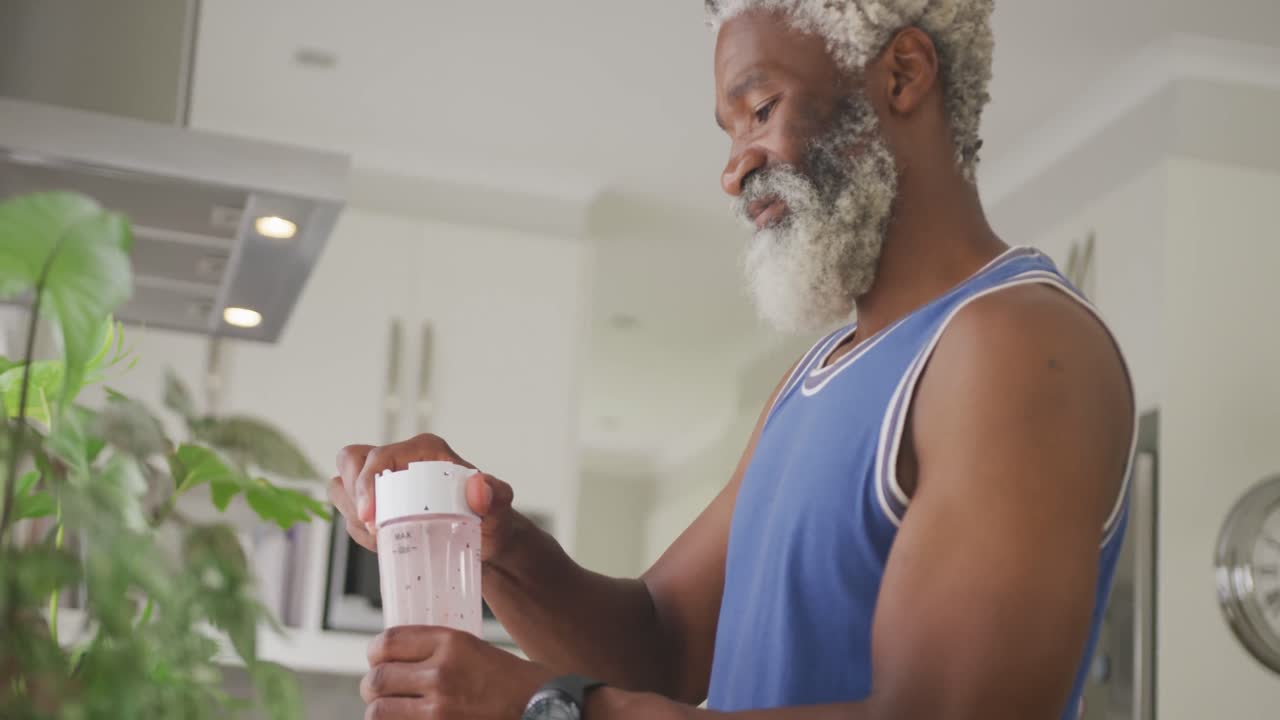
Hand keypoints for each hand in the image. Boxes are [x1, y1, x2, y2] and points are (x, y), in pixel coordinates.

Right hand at [328, 434, 517, 554]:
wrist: (487, 541)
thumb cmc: (492, 518)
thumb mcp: (500, 507)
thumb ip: (496, 495)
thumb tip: (478, 487)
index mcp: (425, 450)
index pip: (379, 456)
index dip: (366, 482)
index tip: (370, 516)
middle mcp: (401, 460)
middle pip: (350, 461)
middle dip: (352, 497)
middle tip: (375, 528)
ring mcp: (386, 482)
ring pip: (344, 489)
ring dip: (356, 519)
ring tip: (387, 539)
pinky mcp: (379, 504)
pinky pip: (351, 514)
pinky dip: (362, 533)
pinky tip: (387, 545)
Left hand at [361, 626, 549, 719]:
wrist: (540, 707)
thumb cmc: (512, 680)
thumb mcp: (474, 649)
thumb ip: (438, 651)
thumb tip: (400, 658)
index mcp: (451, 643)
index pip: (389, 642)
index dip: (375, 652)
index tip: (376, 658)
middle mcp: (441, 672)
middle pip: (378, 678)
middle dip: (372, 686)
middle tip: (376, 689)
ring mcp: (439, 708)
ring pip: (379, 710)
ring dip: (378, 710)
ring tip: (386, 709)